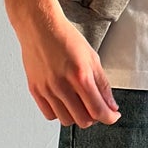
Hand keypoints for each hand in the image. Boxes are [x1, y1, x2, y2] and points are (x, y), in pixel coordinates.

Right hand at [13, 3, 121, 126]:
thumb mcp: (92, 58)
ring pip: (66, 120)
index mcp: (80, 76)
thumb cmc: (66, 38)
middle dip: (94, 117)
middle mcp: (62, 85)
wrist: (40, 27)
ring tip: (80, 103)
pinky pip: (50, 114)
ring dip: (77, 116)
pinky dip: (60, 113)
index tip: (112, 116)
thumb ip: (102, 85)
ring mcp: (47, 89)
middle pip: (83, 120)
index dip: (109, 117)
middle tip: (96, 107)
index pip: (98, 110)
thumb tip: (111, 106)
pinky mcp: (35, 90)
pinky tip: (64, 102)